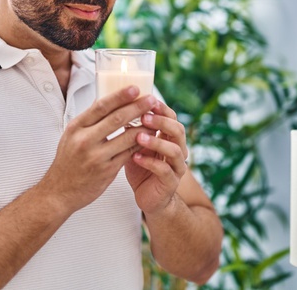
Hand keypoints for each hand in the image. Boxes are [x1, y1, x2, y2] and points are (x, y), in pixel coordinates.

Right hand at [39, 86, 157, 213]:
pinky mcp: (107, 171)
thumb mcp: (71, 136)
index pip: (100, 106)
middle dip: (137, 107)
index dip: (119, 96)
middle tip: (152, 99)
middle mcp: (85, 140)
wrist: (59, 191)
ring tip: (156, 119)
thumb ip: (89, 121)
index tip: (135, 88)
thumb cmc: (68, 160)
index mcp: (76, 127)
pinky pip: (129, 154)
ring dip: (144, 127)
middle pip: (116, 119)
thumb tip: (109, 100)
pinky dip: (141, 144)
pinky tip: (149, 138)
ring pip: (127, 137)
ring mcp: (96, 157)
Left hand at [124, 100, 187, 215]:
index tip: (147, 100)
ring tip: (138, 137)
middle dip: (161, 122)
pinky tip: (135, 157)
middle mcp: (178, 150)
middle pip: (178, 131)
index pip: (172, 117)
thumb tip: (118, 105)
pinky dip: (150, 162)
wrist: (148, 197)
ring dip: (157, 141)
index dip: (161, 108)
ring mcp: (177, 167)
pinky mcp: (171, 183)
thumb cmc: (141, 168)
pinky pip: (164, 170)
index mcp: (170, 138)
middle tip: (144, 116)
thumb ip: (133, 129)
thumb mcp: (136, 145)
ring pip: (175, 151)